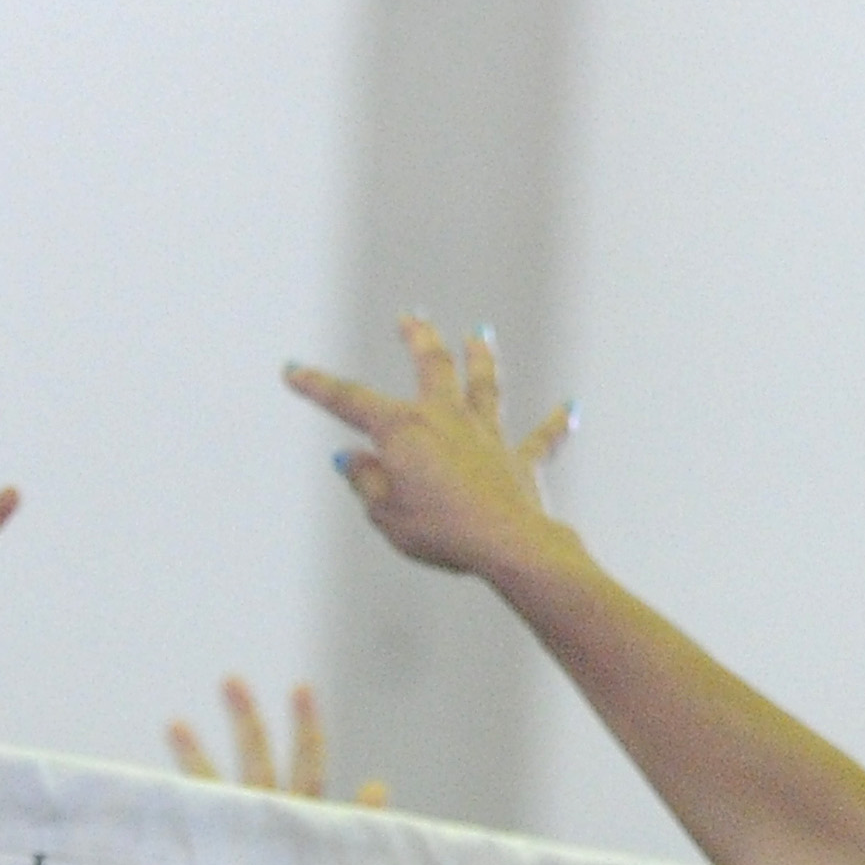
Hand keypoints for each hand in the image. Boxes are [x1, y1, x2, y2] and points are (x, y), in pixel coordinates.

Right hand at [167, 680, 386, 864]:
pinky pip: (204, 833)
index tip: (300, 687)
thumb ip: (369, 832)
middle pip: (259, 761)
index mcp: (315, 827)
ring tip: (174, 721)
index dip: (306, 727)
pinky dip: (184, 809)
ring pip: (223, 790)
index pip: (309, 763)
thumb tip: (378, 781)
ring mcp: (248, 847)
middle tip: (230, 677)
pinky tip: (158, 786)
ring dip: (199, 756)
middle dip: (246, 720)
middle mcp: (278, 829)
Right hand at [284, 317, 579, 583]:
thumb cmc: (441, 533)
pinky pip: (541, 439)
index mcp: (404, 431)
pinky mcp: (521, 461)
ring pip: (485, 386)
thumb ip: (368, 484)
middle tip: (410, 319)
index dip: (318, 386)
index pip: (351, 402)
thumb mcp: (386, 515)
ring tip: (480, 335)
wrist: (507, 545)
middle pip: (432, 366)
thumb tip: (353, 459)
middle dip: (418, 339)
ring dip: (482, 358)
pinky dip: (556, 424)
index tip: (293, 370)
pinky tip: (571, 407)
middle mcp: (446, 419)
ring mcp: (487, 436)